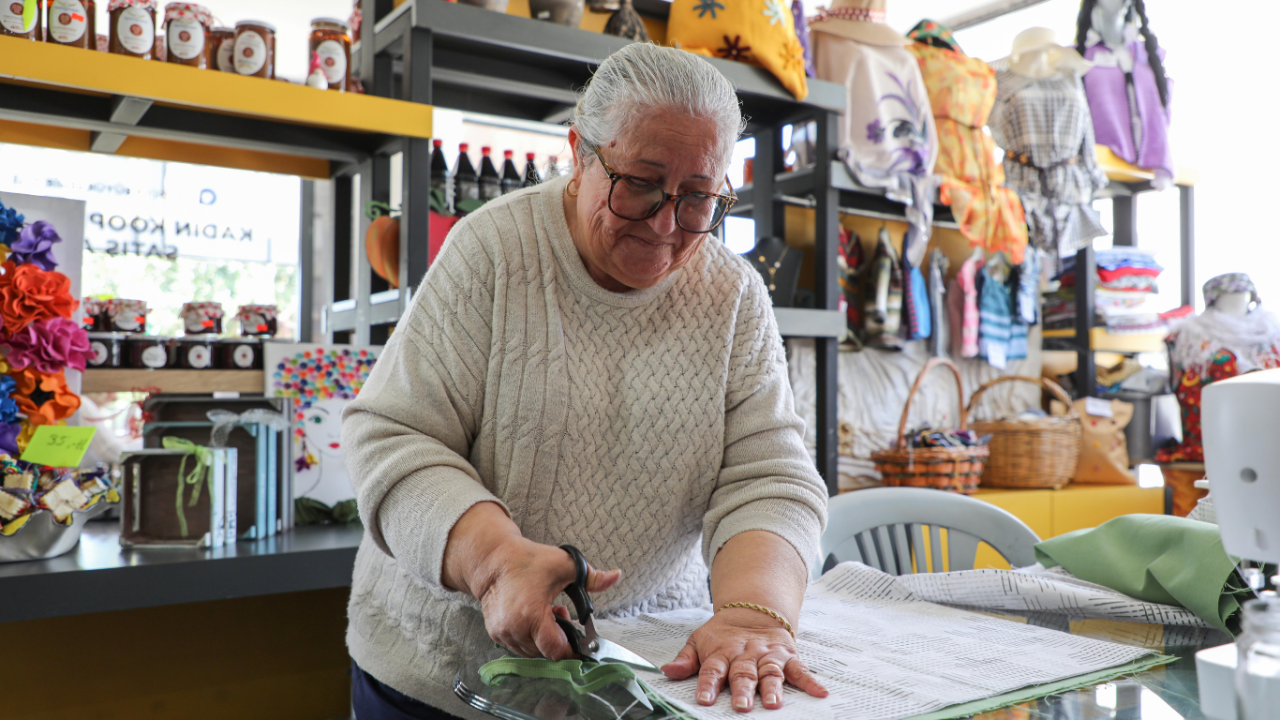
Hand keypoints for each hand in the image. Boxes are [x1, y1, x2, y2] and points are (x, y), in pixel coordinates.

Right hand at [473, 537, 621, 660]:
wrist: (493, 559)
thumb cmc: (527, 560)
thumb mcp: (564, 565)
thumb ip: (593, 577)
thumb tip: (616, 576)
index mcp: (532, 614)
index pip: (556, 649)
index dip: (571, 649)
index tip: (580, 642)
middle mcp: (515, 628)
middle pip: (545, 652)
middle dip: (559, 639)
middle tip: (562, 615)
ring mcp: (502, 633)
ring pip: (531, 652)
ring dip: (544, 640)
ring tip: (548, 615)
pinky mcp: (496, 633)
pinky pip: (518, 647)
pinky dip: (530, 638)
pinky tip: (534, 618)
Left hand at [661, 607, 827, 712]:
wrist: (752, 610)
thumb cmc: (723, 634)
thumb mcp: (699, 641)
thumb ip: (686, 659)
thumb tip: (667, 671)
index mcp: (721, 652)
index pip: (712, 670)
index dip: (707, 684)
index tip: (703, 699)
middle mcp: (745, 654)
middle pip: (743, 674)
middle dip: (742, 690)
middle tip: (740, 706)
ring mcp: (767, 655)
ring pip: (770, 672)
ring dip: (772, 688)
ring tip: (773, 703)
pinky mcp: (787, 655)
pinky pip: (800, 669)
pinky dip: (810, 681)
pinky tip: (820, 692)